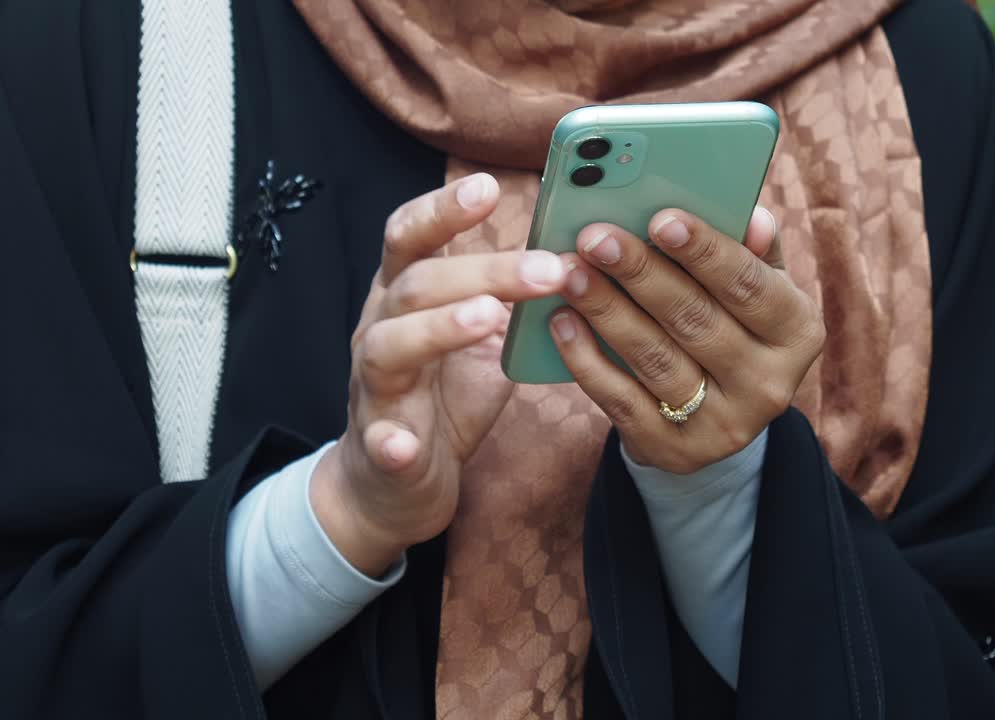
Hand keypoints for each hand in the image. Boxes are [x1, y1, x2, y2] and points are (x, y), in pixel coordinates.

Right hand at [310, 174, 567, 575]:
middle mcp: (379, 332)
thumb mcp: (478, 340)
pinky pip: (379, 443)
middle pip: (418, 284)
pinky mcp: (380, 450)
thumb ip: (508, 300)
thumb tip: (572, 259)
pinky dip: (391, 441)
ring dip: (439, 329)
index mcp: (404, 300)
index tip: (488, 185)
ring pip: (388, 347)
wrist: (391, 486)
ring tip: (490, 318)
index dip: (443, 210)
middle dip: (484, 270)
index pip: (412, 239)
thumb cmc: (440, 400)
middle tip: (550, 267)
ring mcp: (374, 391)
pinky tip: (407, 443)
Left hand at [550, 206, 824, 473]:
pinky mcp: (674, 451)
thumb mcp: (757, 291)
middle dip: (641, 273)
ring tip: (570, 272)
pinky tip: (562, 323)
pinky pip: (622, 400)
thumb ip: (752, 252)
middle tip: (595, 238)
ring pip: (655, 359)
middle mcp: (768, 385)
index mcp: (797, 333)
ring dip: (607, 311)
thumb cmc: (732, 327)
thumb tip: (751, 216)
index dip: (706, 251)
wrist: (713, 419)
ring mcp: (722, 426)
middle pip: (696, 319)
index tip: (661, 219)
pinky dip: (588, 360)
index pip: (750, 285)